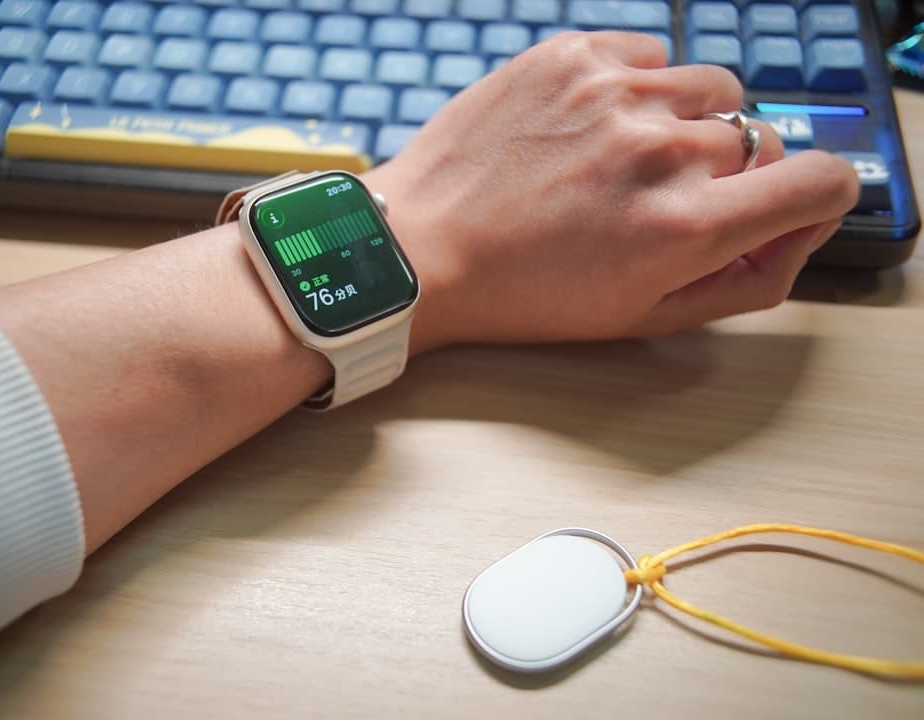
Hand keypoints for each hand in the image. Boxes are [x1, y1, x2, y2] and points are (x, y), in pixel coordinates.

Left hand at [364, 32, 859, 350]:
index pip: (825, 182)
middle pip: (760, 141)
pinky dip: (639, 90)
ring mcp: (615, 92)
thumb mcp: (642, 318)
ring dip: (686, 125)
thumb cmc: (523, 293)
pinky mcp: (572, 56)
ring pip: (712, 91)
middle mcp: (661, 150)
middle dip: (727, 177)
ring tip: (623, 162)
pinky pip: (651, 57)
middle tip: (660, 204)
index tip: (779, 207)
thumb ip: (744, 281)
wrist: (421, 249)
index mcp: (686, 226)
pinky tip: (592, 128)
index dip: (814, 199)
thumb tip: (797, 231)